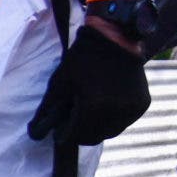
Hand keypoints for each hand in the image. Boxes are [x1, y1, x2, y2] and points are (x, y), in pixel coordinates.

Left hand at [29, 25, 151, 145]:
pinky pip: (124, 122)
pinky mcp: (143, 105)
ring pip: (110, 132)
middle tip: (73, 120)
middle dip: (80, 133)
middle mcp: (117, 112)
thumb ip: (47, 110)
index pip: (76, 137)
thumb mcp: (60, 82)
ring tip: (89, 111)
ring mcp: (132, 109)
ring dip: (97, 128)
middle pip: (94, 138)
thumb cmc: (82, 59)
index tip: (59, 131)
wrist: (115, 38)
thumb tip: (34, 134)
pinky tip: (105, 105)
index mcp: (95, 107)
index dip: (65, 136)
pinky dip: (113, 119)